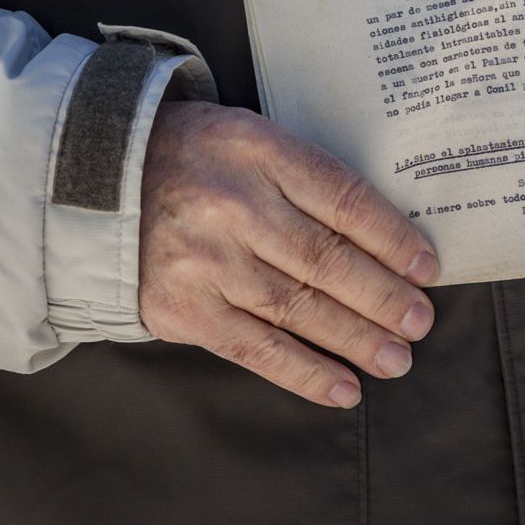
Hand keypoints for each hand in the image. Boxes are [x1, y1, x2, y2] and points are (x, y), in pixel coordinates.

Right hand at [137, 98, 437, 408]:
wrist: (97, 181)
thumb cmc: (194, 157)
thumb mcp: (248, 137)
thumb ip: (303, 174)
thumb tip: (381, 231)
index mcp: (257, 151)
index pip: (341, 198)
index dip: (391, 236)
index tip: (427, 266)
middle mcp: (234, 207)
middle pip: (326, 259)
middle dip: (382, 296)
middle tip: (421, 321)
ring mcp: (207, 262)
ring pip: (298, 308)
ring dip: (355, 339)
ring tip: (397, 358)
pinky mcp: (184, 309)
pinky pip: (256, 348)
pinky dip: (304, 372)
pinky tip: (344, 387)